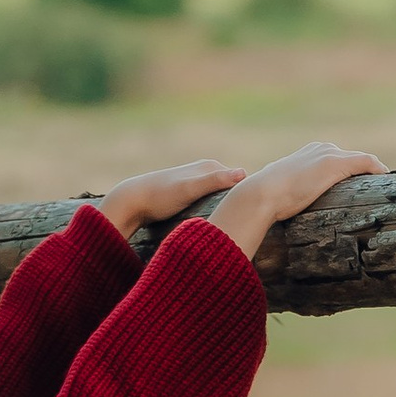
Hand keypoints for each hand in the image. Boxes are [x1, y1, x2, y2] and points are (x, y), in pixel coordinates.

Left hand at [93, 159, 241, 242]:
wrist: (132, 201)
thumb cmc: (160, 196)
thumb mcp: (190, 189)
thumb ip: (215, 181)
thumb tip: (243, 174)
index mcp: (211, 167)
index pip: (243, 181)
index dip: (252, 196)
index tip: (263, 214)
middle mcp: (206, 172)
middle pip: (234, 190)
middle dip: (243, 204)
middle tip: (255, 226)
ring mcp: (198, 183)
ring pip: (222, 198)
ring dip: (230, 210)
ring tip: (240, 229)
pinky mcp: (190, 196)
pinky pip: (211, 204)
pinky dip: (217, 213)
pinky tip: (220, 226)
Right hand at [203, 140, 384, 260]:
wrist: (261, 195)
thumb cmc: (264, 200)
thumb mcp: (280, 195)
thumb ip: (288, 197)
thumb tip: (282, 215)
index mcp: (307, 154)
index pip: (337, 161)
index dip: (350, 175)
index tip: (359, 191)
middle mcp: (320, 148)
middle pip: (352, 159)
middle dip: (365, 175)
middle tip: (379, 192)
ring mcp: (328, 154)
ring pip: (362, 161)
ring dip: (373, 175)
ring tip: (385, 190)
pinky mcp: (335, 163)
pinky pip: (366, 163)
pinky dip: (378, 170)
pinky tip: (387, 181)